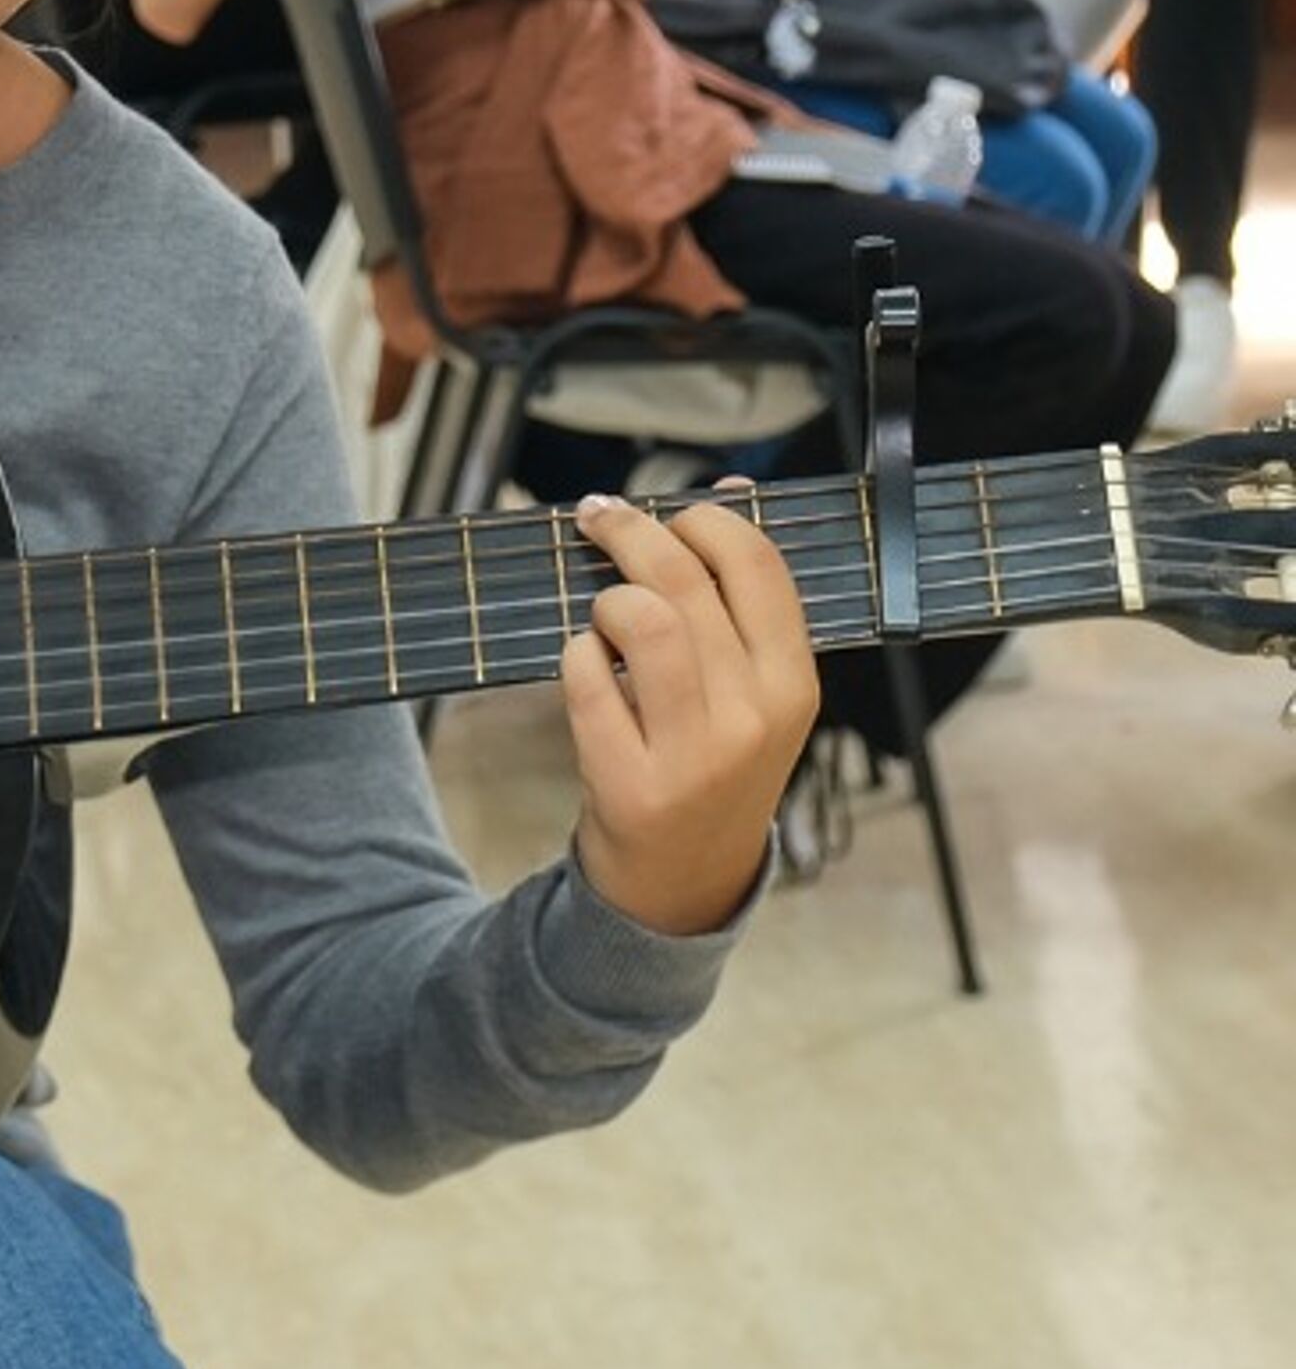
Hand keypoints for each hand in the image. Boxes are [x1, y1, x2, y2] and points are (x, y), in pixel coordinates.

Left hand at [558, 491, 817, 936]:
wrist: (682, 875)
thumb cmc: (715, 759)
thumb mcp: (755, 690)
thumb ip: (744, 601)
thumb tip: (729, 493)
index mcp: (794, 685)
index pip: (759, 567)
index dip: (705, 519)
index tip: (671, 509)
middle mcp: (752, 717)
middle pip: (686, 581)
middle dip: (631, 532)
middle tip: (600, 519)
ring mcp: (691, 753)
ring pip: (640, 621)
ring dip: (606, 599)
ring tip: (604, 614)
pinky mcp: (627, 781)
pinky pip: (583, 677)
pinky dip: (574, 654)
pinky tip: (586, 665)